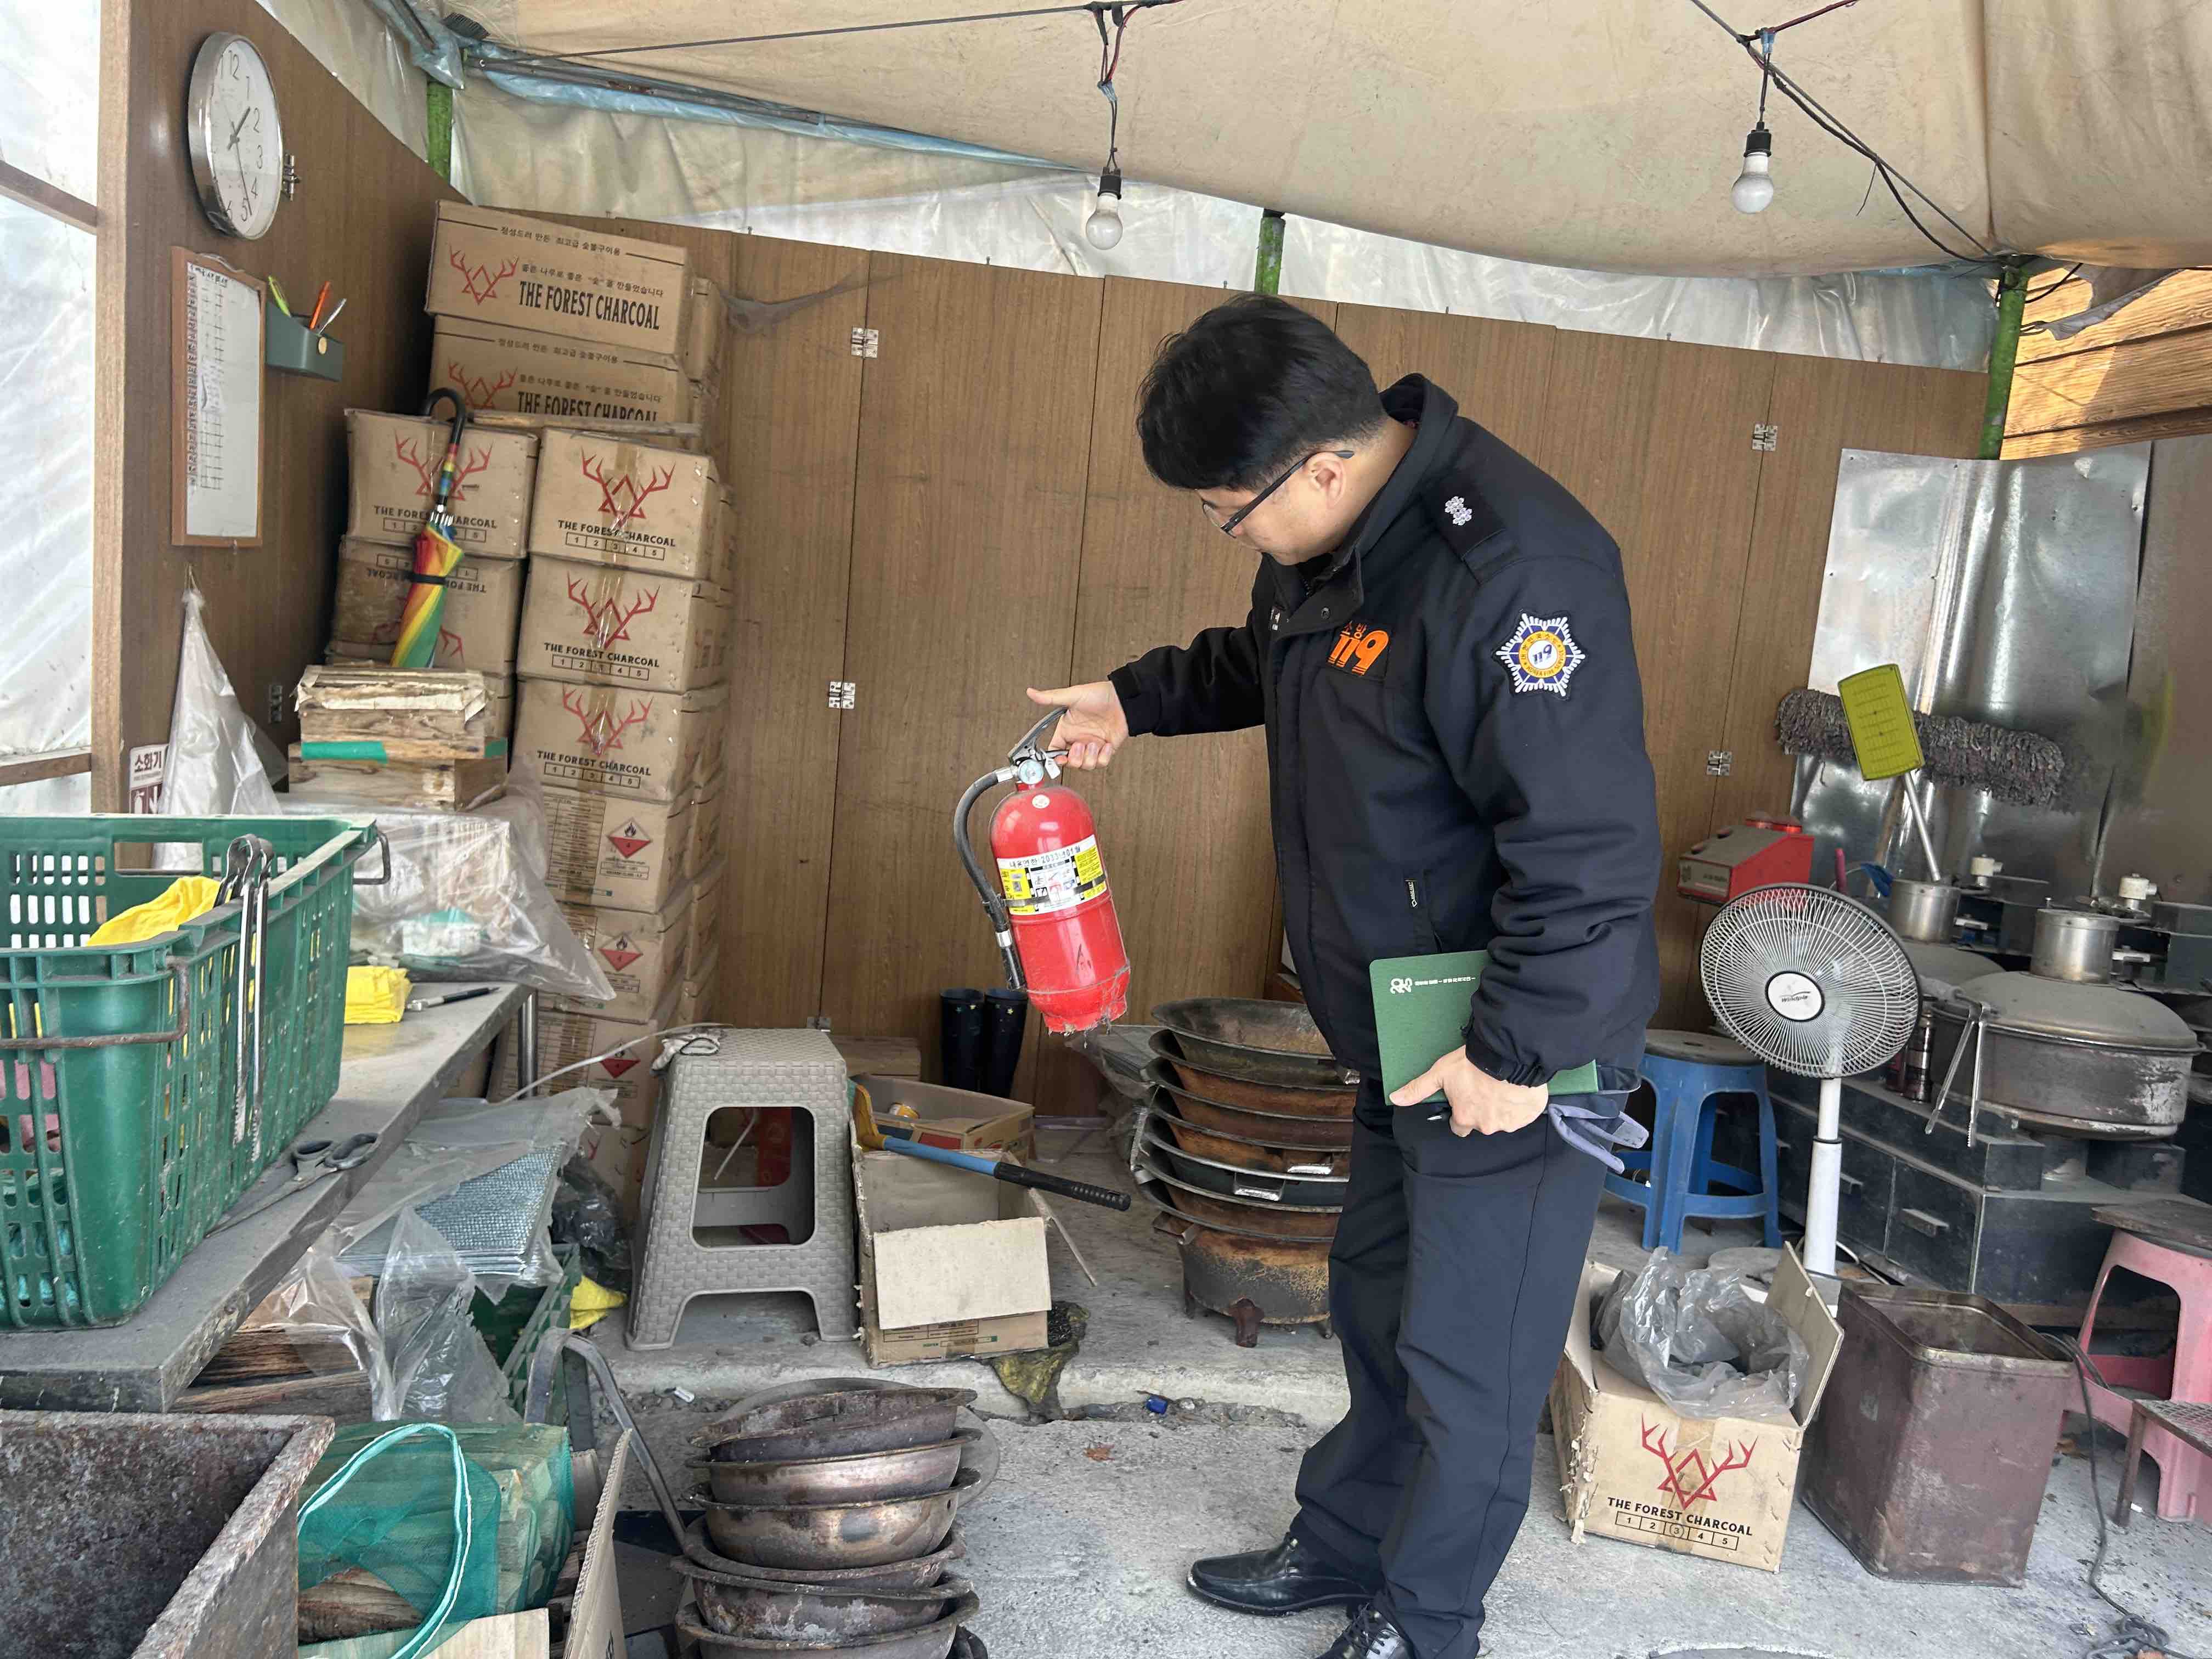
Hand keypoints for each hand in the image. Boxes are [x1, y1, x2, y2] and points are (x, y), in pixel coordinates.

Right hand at [1026, 681, 1128, 770]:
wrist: (1123, 698)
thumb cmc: (1099, 694)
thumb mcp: (1072, 696)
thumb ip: (1050, 698)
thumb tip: (1031, 693)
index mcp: (1067, 730)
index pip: (1055, 750)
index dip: (1055, 758)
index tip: (1059, 758)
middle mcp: (1079, 739)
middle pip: (1070, 763)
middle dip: (1074, 759)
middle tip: (1080, 746)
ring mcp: (1092, 745)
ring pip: (1086, 766)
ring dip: (1089, 757)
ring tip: (1095, 743)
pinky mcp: (1106, 749)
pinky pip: (1102, 763)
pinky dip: (1104, 757)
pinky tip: (1106, 745)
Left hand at [1391, 1046, 1547, 1137]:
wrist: (1508, 1054)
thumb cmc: (1473, 1063)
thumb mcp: (1440, 1073)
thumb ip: (1419, 1089)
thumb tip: (1395, 1098)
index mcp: (1465, 1118)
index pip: (1459, 1127)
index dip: (1461, 1113)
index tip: (1465, 1099)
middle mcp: (1487, 1125)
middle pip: (1481, 1123)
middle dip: (1482, 1110)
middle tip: (1484, 1088)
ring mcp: (1509, 1122)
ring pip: (1503, 1119)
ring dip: (1502, 1107)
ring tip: (1502, 1086)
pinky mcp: (1528, 1115)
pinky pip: (1523, 1115)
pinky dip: (1520, 1105)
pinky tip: (1516, 1089)